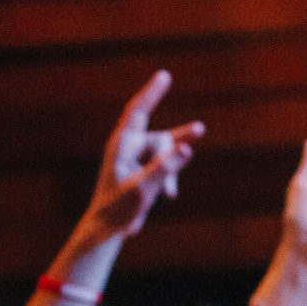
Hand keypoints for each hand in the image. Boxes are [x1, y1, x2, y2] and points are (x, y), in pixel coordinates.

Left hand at [77, 70, 204, 240]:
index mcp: (121, 145)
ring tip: (200, 129)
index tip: (164, 75)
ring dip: (171, 170)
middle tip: (168, 189)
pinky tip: (170, 195)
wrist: (107, 230)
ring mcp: (137, 158)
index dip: (151, 93)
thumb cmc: (117, 210)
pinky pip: (166, 164)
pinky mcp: (144, 170)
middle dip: (170, 158)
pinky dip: (169, 178)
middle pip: (161, 139)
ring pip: (166, 152)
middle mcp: (128, 147)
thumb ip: (164, 168)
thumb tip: (186, 148)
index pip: (137, 111)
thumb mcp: (142, 189)